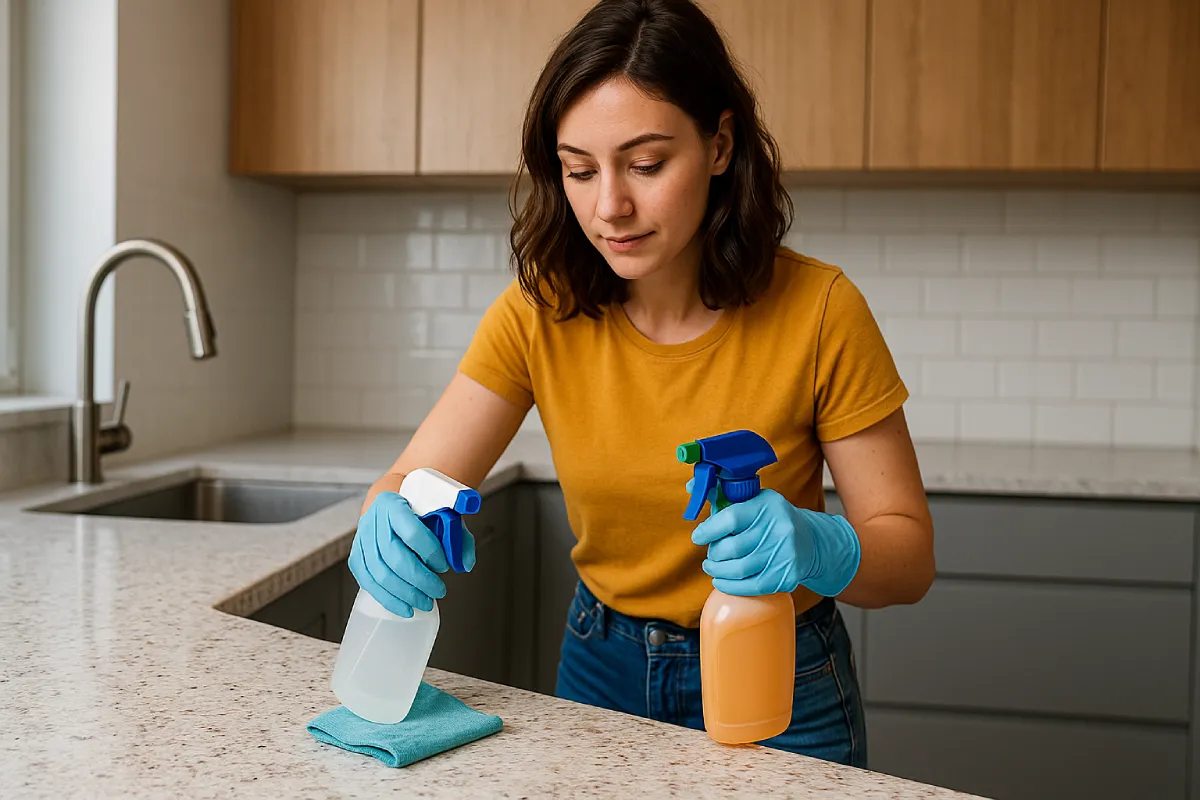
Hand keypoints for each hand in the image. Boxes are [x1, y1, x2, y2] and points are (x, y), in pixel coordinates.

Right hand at [348, 492, 476, 617]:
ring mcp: (361, 538)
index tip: (444, 566)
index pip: (411, 531)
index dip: (429, 552)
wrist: (396, 506)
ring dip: (404, 593)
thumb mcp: (444, 515)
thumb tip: (465, 563)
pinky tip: (404, 607)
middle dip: (419, 579)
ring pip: (379, 572)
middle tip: (438, 591)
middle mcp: (373, 519)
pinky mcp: (357, 555)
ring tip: (425, 602)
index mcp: (394, 503)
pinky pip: (367, 581)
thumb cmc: (422, 512)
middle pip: (393, 556)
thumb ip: (458, 537)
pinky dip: (387, 598)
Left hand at [688, 487, 859, 597]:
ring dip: (718, 571)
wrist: (811, 541)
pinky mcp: (787, 575)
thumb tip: (692, 486)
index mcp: (767, 505)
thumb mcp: (754, 501)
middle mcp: (779, 528)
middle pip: (733, 547)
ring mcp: (785, 554)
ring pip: (740, 569)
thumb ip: (723, 495)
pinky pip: (752, 586)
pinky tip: (721, 582)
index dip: (709, 530)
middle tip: (710, 556)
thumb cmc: (772, 519)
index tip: (698, 537)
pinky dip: (731, 587)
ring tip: (712, 568)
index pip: (731, 518)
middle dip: (714, 554)